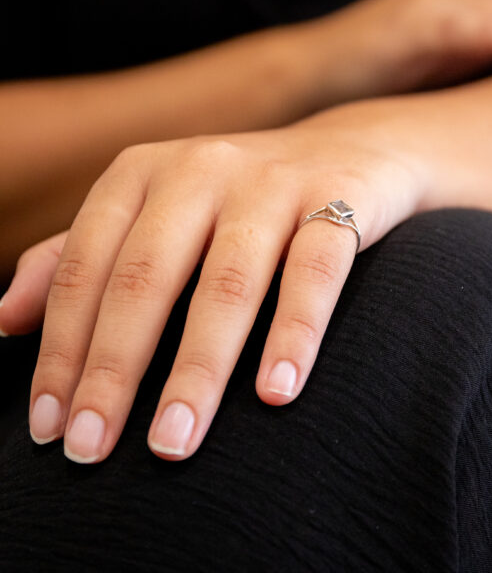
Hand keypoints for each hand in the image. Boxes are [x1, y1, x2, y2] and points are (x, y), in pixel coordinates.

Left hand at [0, 122, 422, 462]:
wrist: (350, 149)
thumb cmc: (241, 197)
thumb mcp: (156, 210)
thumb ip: (81, 255)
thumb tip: (6, 321)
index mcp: (144, 171)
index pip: (85, 266)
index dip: (60, 349)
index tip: (49, 427)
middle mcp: (202, 167)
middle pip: (146, 276)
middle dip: (113, 369)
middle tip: (91, 449)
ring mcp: (273, 181)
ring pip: (227, 282)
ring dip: (197, 368)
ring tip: (174, 439)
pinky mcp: (340, 197)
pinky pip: (315, 271)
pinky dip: (294, 332)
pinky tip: (276, 393)